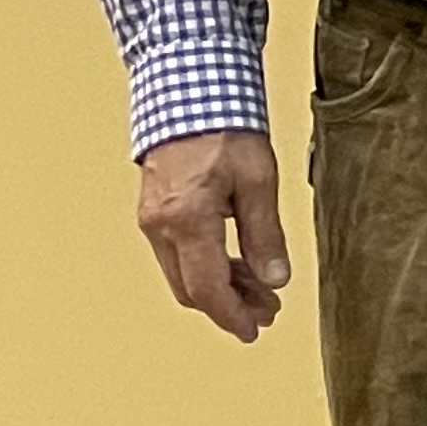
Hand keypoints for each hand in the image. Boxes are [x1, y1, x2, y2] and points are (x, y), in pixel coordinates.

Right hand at [138, 129, 289, 343]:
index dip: (232, 316)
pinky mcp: (153, 212)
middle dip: (229, 307)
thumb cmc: (226, 131)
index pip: (207, 289)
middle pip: (191, 289)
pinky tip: (237, 265)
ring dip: (219, 289)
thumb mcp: (259, 181)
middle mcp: (160, 227)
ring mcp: (151, 221)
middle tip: (269, 312)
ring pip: (182, 275)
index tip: (256, 331)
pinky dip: (206, 268)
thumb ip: (265, 235)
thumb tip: (275, 281)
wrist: (187, 94)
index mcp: (186, 222)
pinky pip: (177, 256)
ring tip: (260, 291)